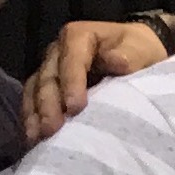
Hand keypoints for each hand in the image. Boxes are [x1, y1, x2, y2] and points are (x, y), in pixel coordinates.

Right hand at [22, 18, 170, 144]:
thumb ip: (130, 55)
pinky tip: (34, 138)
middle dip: (49, 104)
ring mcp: (50, 70)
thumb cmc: (139, 52)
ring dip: (35, 114)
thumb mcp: (141, 49)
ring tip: (37, 137)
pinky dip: (33, 118)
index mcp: (79, 37)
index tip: (75, 107)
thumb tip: (116, 61)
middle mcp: (58, 51)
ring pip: (36, 90)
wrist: (138, 57)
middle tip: (51, 129)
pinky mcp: (49, 88)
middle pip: (49, 77)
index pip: (72, 60)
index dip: (71, 82)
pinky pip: (34, 101)